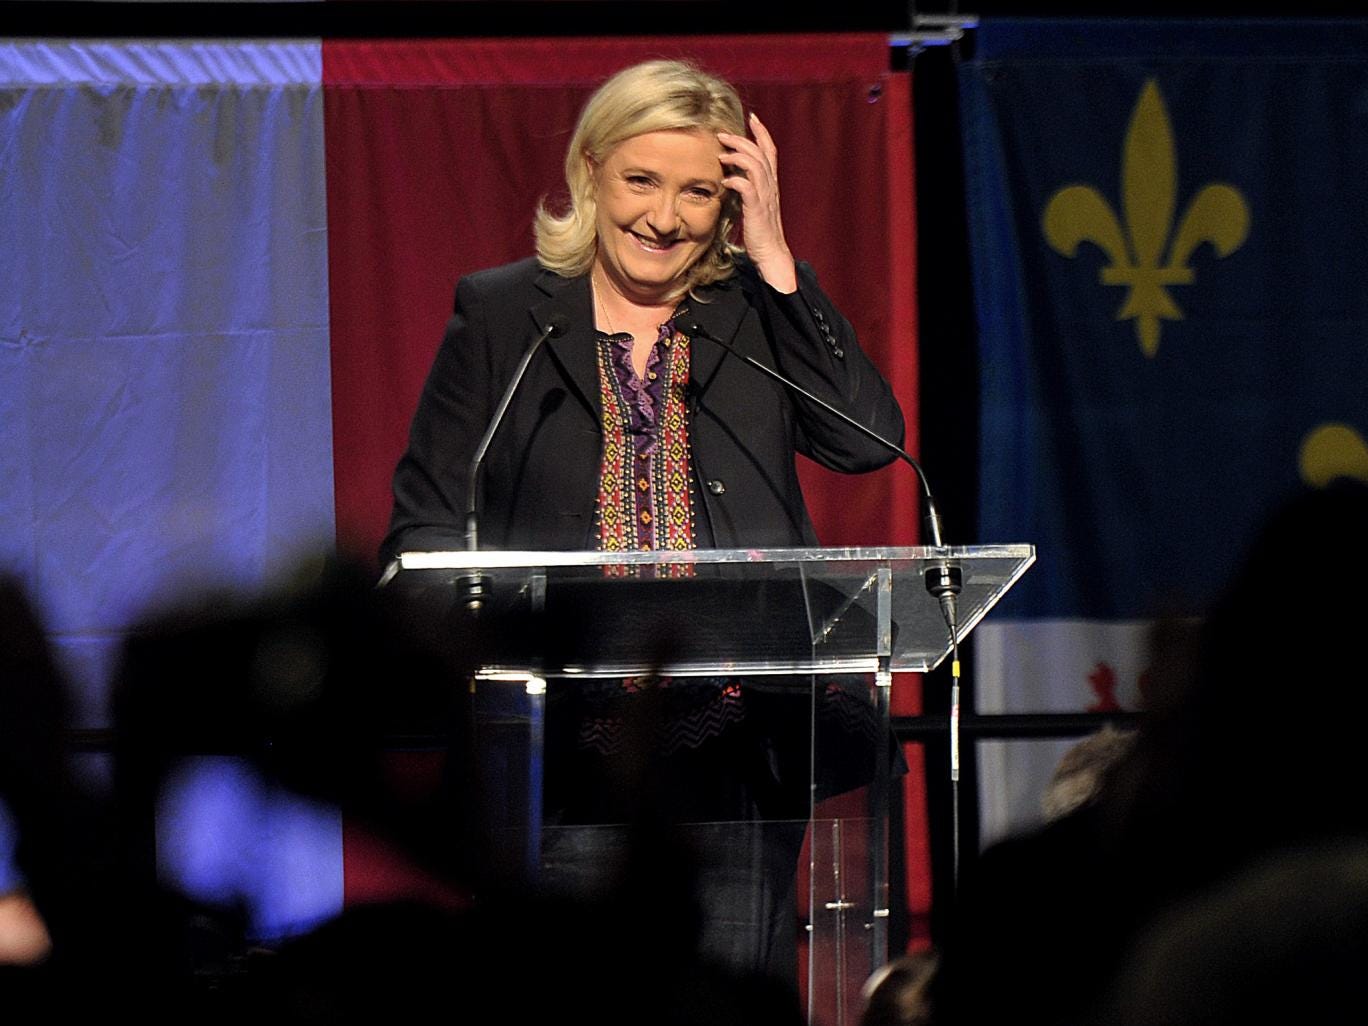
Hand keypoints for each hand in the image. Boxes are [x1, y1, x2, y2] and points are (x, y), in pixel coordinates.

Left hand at [718, 113, 797, 293]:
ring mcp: (765, 197)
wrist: (771, 254)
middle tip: (722, 133)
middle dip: (742, 139)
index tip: (752, 117)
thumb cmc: (761, 232)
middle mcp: (771, 187)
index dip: (762, 132)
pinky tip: (724, 181)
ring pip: (755, 165)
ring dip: (737, 155)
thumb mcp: (755, 205)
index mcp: (771, 184)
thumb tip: (731, 176)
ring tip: (721, 154)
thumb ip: (748, 188)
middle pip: (759, 153)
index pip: (770, 151)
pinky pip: (747, 187)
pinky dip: (735, 179)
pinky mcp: (757, 209)